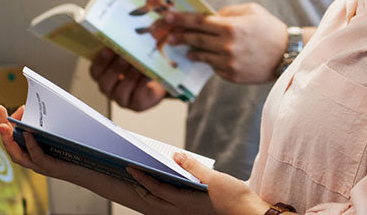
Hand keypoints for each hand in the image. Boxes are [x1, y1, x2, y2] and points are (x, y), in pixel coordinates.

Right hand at [0, 104, 85, 181]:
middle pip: (11, 145)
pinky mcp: (50, 167)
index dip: (4, 123)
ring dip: (10, 139)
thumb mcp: (61, 133)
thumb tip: (47, 100)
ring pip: (18, 154)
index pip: (13, 137)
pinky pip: (36, 156)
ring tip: (4, 125)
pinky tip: (28, 134)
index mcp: (32, 150)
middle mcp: (32, 159)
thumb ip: (51, 121)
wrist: (92, 170)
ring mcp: (39, 165)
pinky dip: (30, 145)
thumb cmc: (77, 151)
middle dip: (3, 128)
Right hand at [89, 48, 166, 109]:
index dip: (100, 61)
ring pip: (120, 90)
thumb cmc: (142, 62)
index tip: (108, 49)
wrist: (160, 77)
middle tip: (125, 56)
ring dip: (130, 76)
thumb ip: (126, 44)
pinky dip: (143, 84)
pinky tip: (149, 75)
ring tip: (139, 65)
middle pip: (105, 82)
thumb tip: (129, 28)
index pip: (95, 71)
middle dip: (116, 68)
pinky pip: (137, 96)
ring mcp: (122, 98)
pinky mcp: (137, 104)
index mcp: (104, 75)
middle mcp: (109, 88)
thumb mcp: (132, 51)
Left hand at [127, 152, 270, 214]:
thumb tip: (175, 156)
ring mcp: (190, 213)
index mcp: (185, 201)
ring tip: (148, 181)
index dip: (143, 177)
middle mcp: (184, 211)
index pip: (157, 188)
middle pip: (155, 200)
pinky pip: (175, 206)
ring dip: (154, 194)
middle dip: (143, 188)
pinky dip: (168, 197)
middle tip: (134, 175)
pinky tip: (172, 188)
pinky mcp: (197, 213)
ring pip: (164, 205)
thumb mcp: (214, 178)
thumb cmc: (234, 198)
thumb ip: (193, 167)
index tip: (132, 167)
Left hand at [164, 3, 288, 83]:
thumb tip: (210, 16)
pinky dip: (210, 62)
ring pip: (202, 56)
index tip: (167, 17)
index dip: (181, 19)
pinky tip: (209, 57)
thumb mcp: (251, 10)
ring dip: (192, 51)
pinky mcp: (232, 76)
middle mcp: (228, 46)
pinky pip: (214, 68)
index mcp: (231, 27)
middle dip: (180, 35)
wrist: (287, 53)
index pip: (199, 22)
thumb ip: (228, 12)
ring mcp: (229, 63)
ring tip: (186, 48)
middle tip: (169, 34)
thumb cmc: (269, 28)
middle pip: (196, 40)